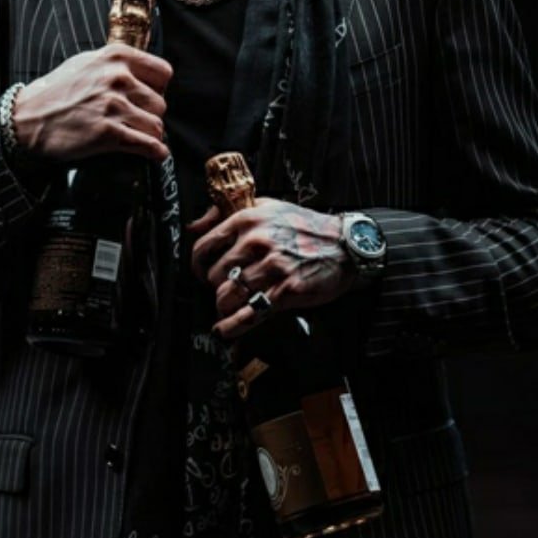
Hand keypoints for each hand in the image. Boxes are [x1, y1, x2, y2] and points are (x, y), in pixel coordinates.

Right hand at [12, 43, 172, 162]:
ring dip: (150, 135)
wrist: (27, 119)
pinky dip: (156, 152)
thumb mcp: (86, 63)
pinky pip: (148, 145)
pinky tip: (155, 154)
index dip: (158, 88)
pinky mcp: (108, 133)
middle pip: (160, 103)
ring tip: (138, 137)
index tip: (149, 98)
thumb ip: (116, 64)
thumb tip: (143, 74)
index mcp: (116, 57)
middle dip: (150, 115)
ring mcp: (113, 106)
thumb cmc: (56, 92)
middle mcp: (118, 78)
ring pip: (156, 125)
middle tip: (135, 121)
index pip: (163, 73)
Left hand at [188, 198, 355, 337]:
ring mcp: (273, 267)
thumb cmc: (304, 226)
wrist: (344, 244)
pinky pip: (250, 313)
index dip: (197, 265)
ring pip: (229, 296)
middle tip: (224, 290)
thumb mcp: (266, 207)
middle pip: (215, 275)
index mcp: (248, 219)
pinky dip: (233, 326)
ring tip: (227, 307)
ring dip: (225, 306)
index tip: (200, 272)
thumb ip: (226, 213)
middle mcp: (258, 242)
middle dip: (216, 287)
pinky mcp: (287, 291)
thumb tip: (193, 225)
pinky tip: (224, 330)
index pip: (205, 246)